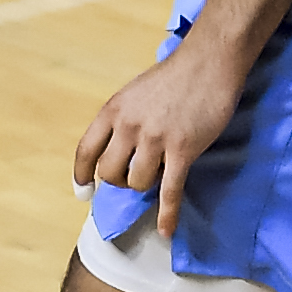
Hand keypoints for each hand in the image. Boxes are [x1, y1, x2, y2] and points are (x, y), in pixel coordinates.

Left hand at [73, 41, 247, 236]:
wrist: (210, 61)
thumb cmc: (175, 76)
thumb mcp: (134, 93)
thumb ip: (123, 119)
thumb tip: (117, 148)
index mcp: (113, 111)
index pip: (86, 151)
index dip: (82, 175)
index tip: (83, 192)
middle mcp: (128, 126)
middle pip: (109, 173)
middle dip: (120, 181)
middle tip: (136, 175)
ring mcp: (155, 139)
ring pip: (137, 183)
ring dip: (146, 184)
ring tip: (160, 171)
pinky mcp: (183, 149)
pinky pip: (170, 191)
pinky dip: (167, 214)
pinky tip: (166, 230)